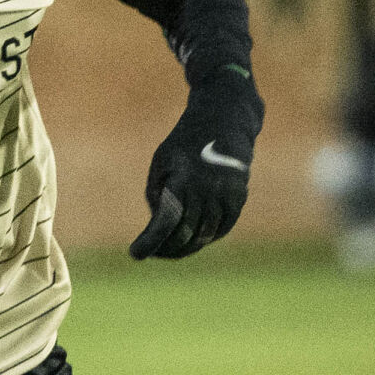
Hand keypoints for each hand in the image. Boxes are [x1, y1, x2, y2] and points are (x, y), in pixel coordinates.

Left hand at [130, 110, 252, 260]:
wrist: (224, 120)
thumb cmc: (184, 144)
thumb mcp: (161, 163)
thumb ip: (158, 197)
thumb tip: (160, 231)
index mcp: (183, 177)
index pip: (166, 219)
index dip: (150, 241)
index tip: (135, 254)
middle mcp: (207, 188)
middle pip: (185, 233)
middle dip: (165, 248)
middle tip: (151, 251)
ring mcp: (226, 194)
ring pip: (205, 236)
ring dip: (185, 247)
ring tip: (168, 249)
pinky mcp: (239, 197)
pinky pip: (222, 229)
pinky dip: (206, 238)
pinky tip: (192, 240)